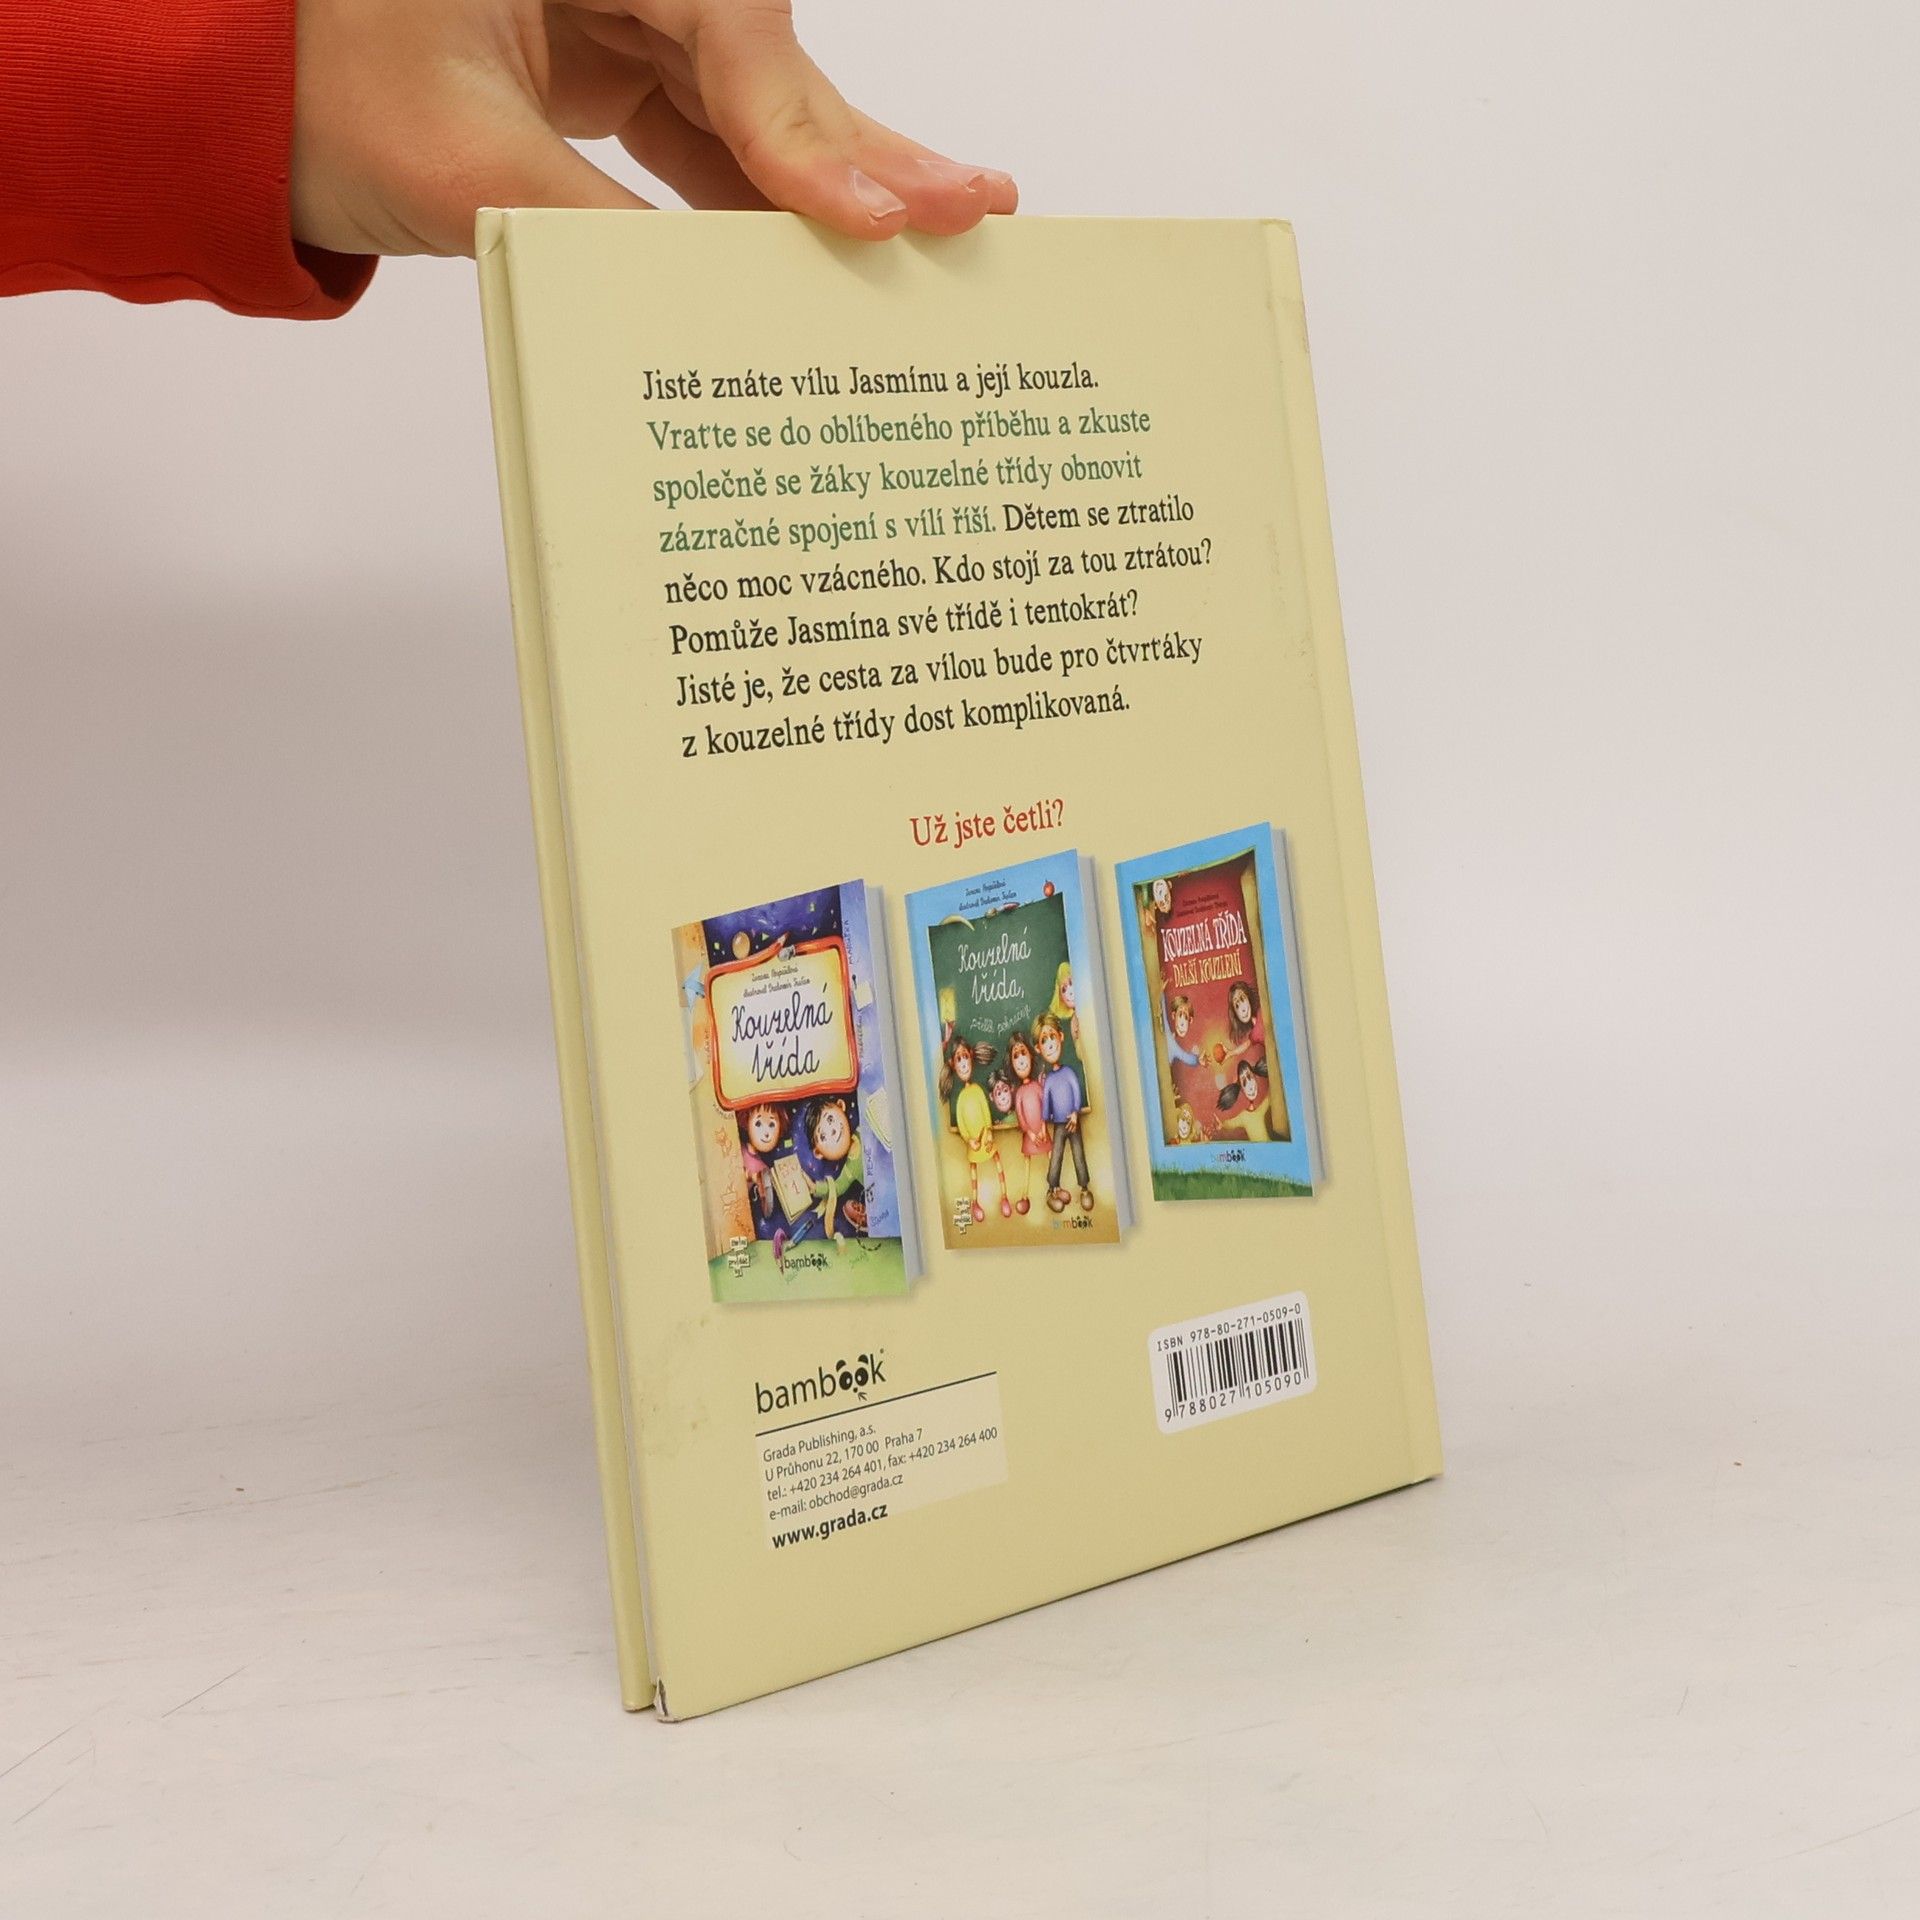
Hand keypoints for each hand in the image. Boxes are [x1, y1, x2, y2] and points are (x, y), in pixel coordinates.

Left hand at [291, 0, 1016, 256]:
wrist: (231, 101)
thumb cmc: (309, 92)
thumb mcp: (457, 171)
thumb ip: (601, 234)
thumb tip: (719, 310)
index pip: (724, 32)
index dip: (803, 134)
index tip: (868, 218)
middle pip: (768, 61)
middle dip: (863, 148)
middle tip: (972, 209)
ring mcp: (620, 19)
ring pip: (752, 106)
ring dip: (831, 182)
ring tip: (934, 232)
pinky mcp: (615, 76)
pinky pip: (709, 140)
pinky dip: (758, 204)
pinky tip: (830, 251)